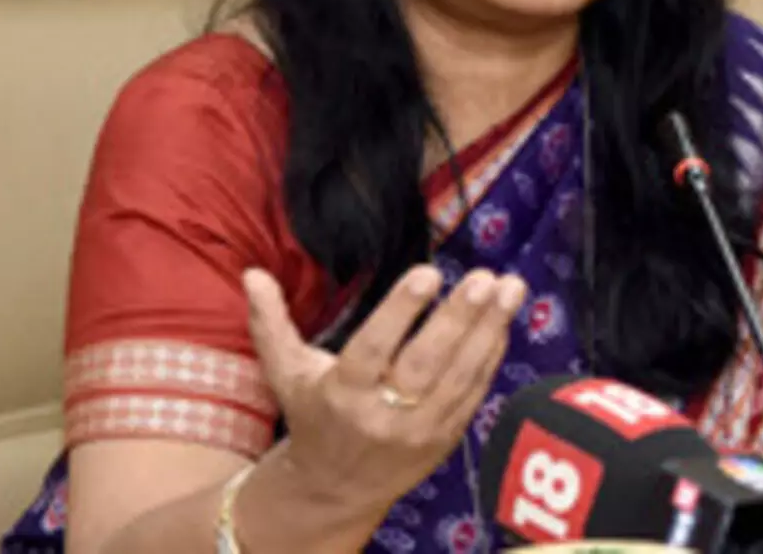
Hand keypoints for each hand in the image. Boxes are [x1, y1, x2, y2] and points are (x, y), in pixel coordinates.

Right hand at [243, 263, 526, 523]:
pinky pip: (474, 394)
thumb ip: (270, 322)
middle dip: (458, 318)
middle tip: (485, 278)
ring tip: (510, 288)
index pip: (374, 349)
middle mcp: (382, 415)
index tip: (428, 274)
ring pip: (459, 377)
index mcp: (342, 394)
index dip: (401, 312)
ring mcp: (419, 431)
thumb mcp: (285, 372)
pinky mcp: (445, 440)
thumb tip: (252, 273)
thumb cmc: (313, 416)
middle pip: (426, 363)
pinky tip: (504, 322)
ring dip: (489, 330)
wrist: (334, 490)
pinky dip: (491, 357)